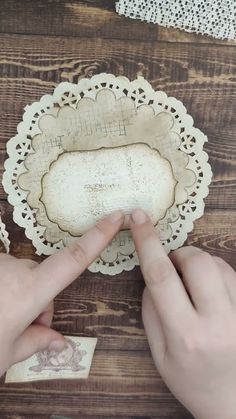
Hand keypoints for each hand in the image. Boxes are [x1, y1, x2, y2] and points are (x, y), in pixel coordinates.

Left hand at [0, 210, 123, 375]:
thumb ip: (36, 341)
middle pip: (41, 276)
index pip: (73, 260)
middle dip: (39, 301)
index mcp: (28, 292)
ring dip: (16, 293)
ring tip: (0, 318)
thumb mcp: (7, 352)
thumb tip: (60, 344)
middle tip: (23, 328)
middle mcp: (13, 270)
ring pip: (18, 274)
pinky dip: (2, 286)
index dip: (98, 237)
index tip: (116, 216)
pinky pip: (2, 270)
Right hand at [130, 209, 235, 418]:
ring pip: (218, 263)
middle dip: (180, 254)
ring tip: (194, 287)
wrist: (234, 403)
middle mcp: (218, 322)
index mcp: (186, 335)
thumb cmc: (191, 381)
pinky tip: (212, 292)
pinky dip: (217, 273)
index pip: (161, 276)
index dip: (146, 242)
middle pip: (197, 261)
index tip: (138, 218)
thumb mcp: (159, 355)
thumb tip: (152, 276)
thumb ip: (151, 311)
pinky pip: (234, 274)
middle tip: (174, 268)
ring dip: (199, 264)